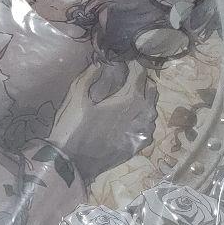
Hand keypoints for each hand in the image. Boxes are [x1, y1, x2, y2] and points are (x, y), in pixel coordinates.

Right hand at [49, 60, 158, 181]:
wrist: (72, 164)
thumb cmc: (73, 127)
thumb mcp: (76, 95)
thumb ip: (91, 74)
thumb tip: (101, 61)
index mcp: (130, 97)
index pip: (140, 71)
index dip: (132, 63)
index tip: (123, 60)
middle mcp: (145, 113)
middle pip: (150, 87)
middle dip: (139, 80)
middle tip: (125, 78)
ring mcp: (145, 131)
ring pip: (151, 107)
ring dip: (142, 99)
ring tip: (126, 98)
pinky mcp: (141, 144)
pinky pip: (148, 125)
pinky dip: (141, 117)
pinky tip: (128, 119)